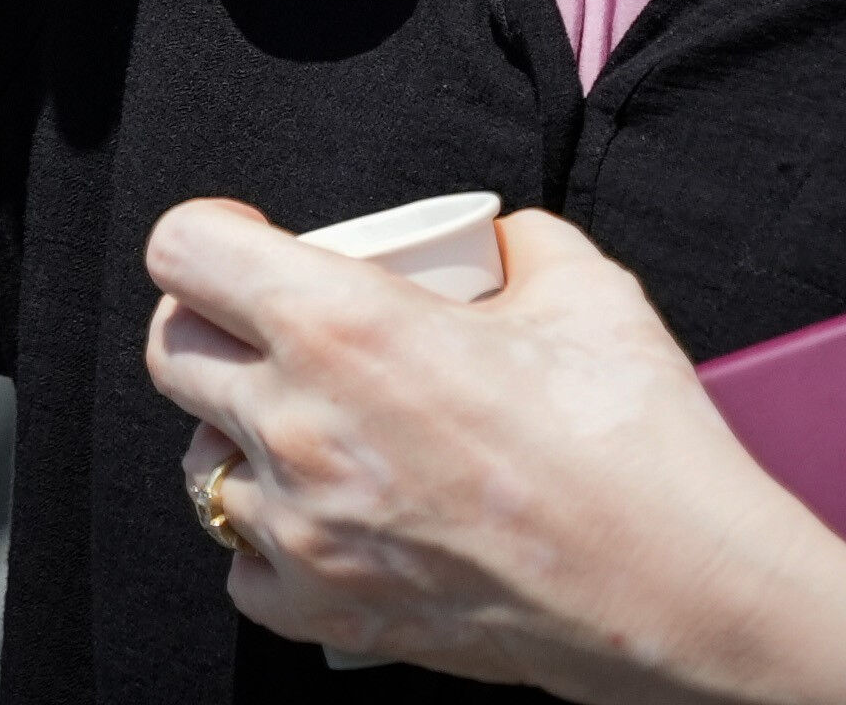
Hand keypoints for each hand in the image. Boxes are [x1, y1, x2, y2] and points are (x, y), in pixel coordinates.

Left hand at [145, 202, 845, 704]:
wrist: (676, 590)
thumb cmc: (633, 438)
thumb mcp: (581, 282)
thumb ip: (511, 244)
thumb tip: (489, 248)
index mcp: (344, 325)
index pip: (184, 251)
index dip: (207, 232)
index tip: (244, 240)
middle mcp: (298, 425)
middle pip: (169, 350)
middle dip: (214, 323)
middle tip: (276, 324)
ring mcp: (301, 531)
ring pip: (197, 463)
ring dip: (239, 433)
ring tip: (315, 425)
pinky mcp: (325, 613)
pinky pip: (243, 568)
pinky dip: (272, 539)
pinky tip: (332, 515)